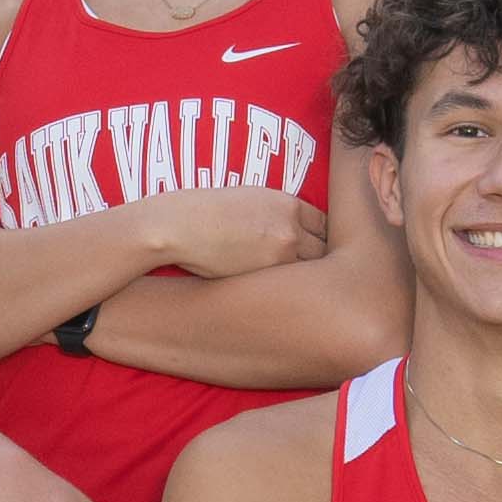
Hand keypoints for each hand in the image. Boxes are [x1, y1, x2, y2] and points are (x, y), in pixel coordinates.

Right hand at [130, 183, 325, 282]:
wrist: (176, 226)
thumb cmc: (201, 212)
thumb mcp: (246, 200)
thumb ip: (274, 214)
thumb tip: (287, 233)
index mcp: (287, 204)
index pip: (325, 224)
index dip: (321, 239)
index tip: (316, 250)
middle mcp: (291, 227)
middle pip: (326, 250)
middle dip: (321, 262)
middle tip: (318, 277)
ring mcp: (282, 253)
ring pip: (312, 272)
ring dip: (308, 282)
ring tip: (307, 294)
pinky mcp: (266, 276)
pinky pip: (290, 287)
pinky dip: (291, 293)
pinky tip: (285, 301)